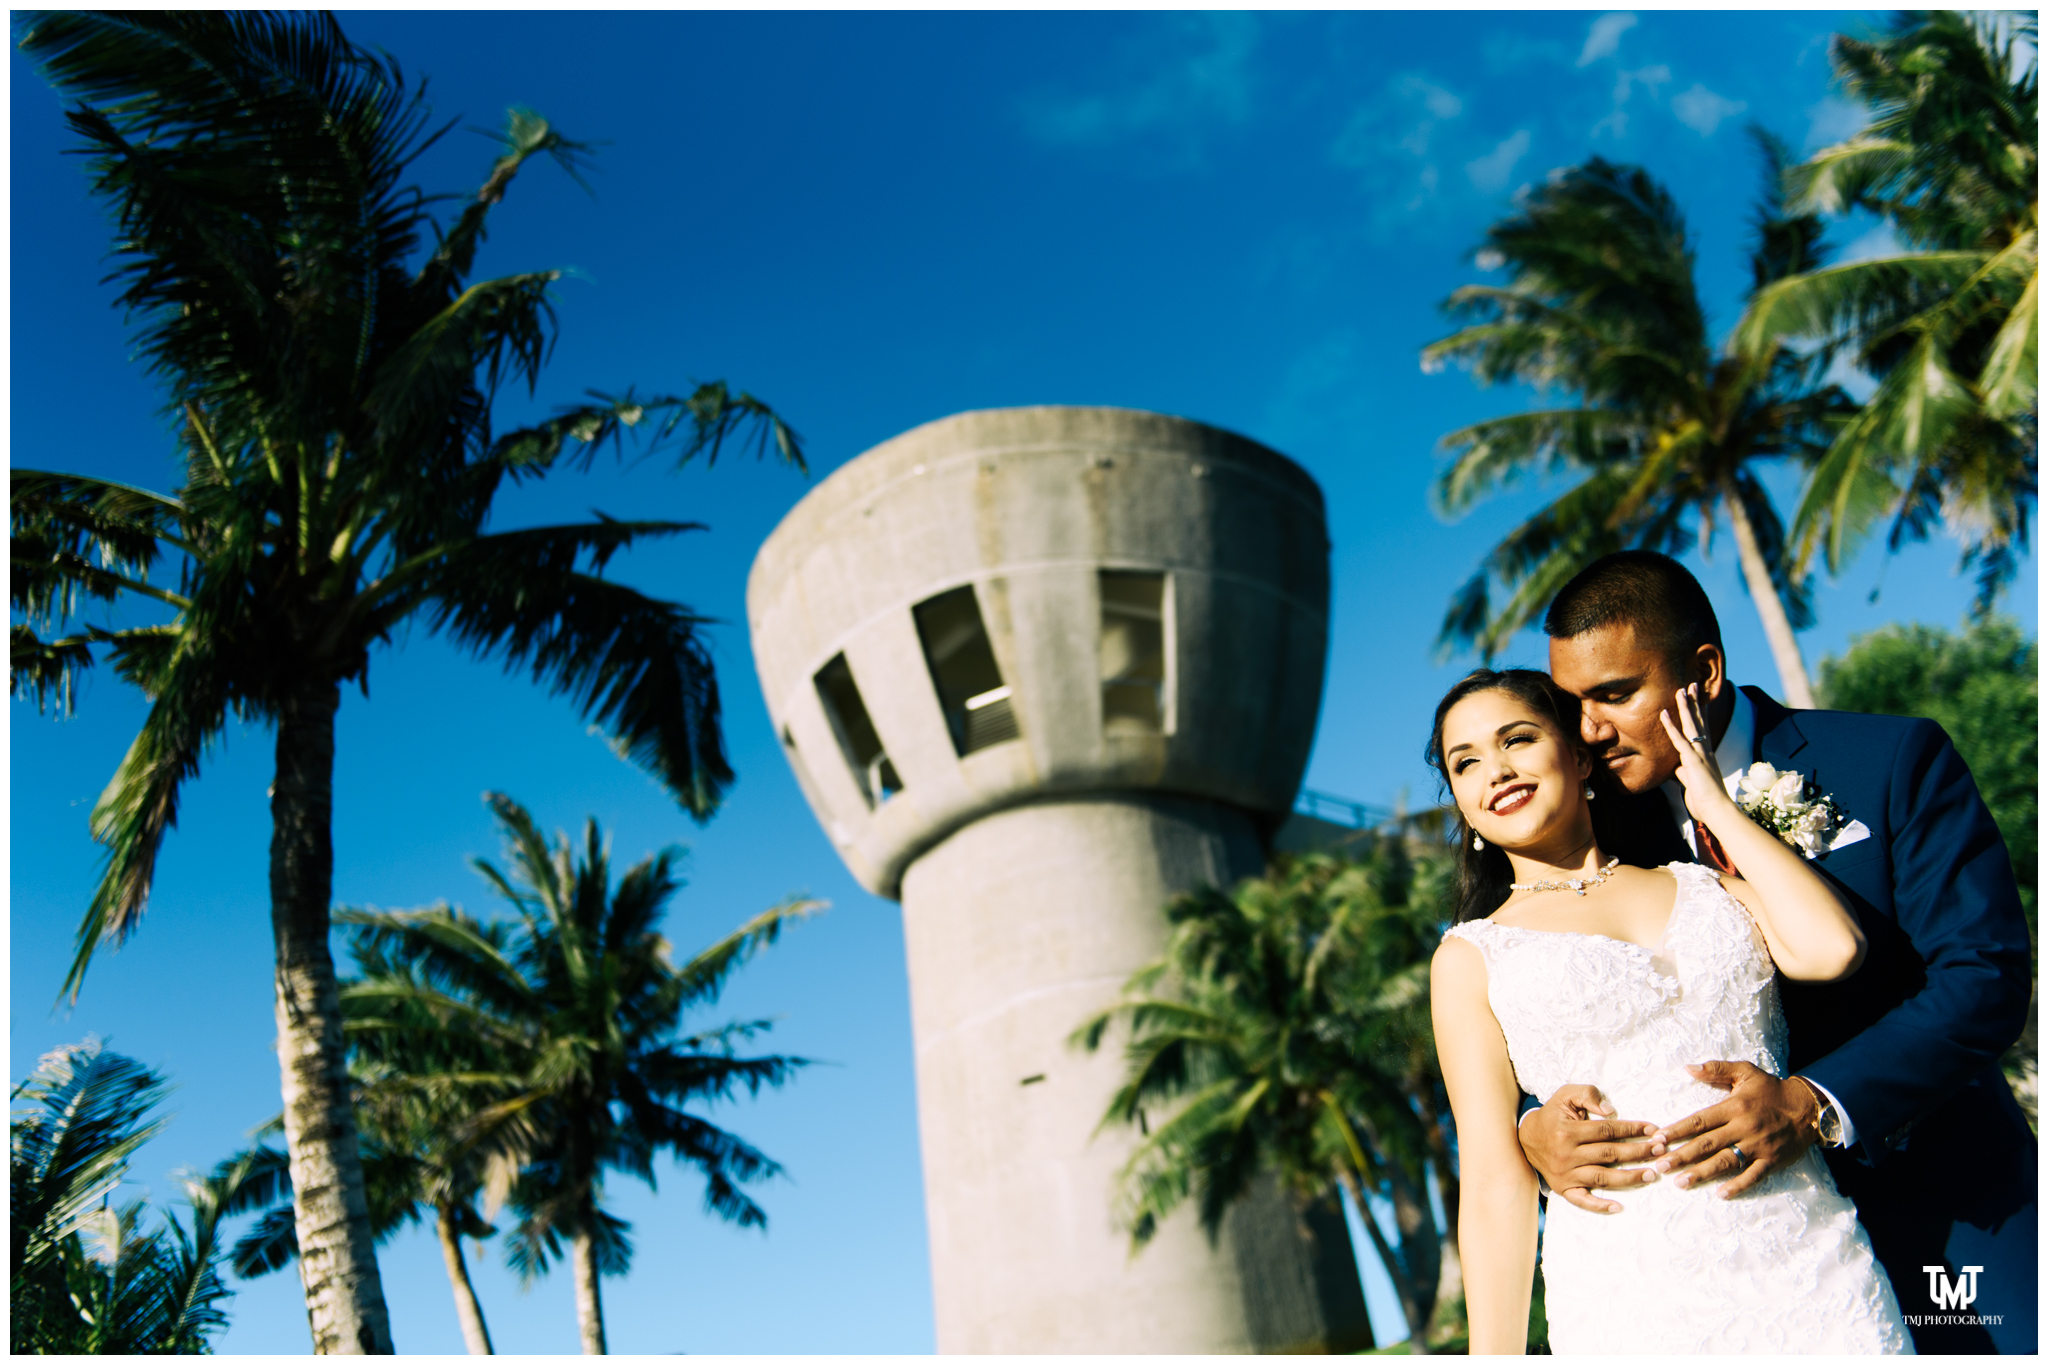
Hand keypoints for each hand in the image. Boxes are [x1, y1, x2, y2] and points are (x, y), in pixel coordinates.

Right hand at [1517, 1084, 1665, 1213]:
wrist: (1525, 1138)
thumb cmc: (1552, 1115)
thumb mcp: (1565, 1095)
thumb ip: (1588, 1095)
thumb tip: (1611, 1111)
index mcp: (1568, 1131)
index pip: (1607, 1130)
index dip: (1632, 1129)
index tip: (1653, 1129)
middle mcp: (1566, 1155)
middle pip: (1610, 1154)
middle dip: (1639, 1152)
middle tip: (1660, 1151)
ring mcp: (1565, 1174)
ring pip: (1603, 1178)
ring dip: (1630, 1178)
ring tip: (1652, 1175)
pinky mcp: (1563, 1189)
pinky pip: (1583, 1201)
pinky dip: (1600, 1206)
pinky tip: (1619, 1208)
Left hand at [1652, 1061, 1820, 1197]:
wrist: (1809, 1107)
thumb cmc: (1772, 1089)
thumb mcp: (1745, 1072)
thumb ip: (1716, 1069)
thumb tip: (1688, 1068)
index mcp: (1734, 1107)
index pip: (1699, 1121)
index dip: (1677, 1130)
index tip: (1657, 1139)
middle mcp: (1744, 1128)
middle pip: (1707, 1144)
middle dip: (1681, 1156)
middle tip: (1659, 1166)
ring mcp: (1758, 1146)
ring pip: (1726, 1162)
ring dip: (1701, 1173)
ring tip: (1680, 1182)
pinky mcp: (1772, 1161)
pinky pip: (1753, 1176)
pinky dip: (1737, 1186)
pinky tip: (1720, 1194)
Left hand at [1658, 683, 1737, 825]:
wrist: (1717, 810)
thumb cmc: (1705, 800)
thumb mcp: (1692, 783)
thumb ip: (1685, 772)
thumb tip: (1677, 768)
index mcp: (1706, 754)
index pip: (1703, 728)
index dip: (1700, 712)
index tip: (1698, 698)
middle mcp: (1705, 750)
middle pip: (1699, 721)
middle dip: (1695, 702)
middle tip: (1692, 684)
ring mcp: (1700, 754)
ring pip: (1691, 725)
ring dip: (1685, 706)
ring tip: (1681, 689)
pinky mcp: (1692, 761)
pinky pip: (1679, 740)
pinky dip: (1670, 726)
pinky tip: (1663, 713)